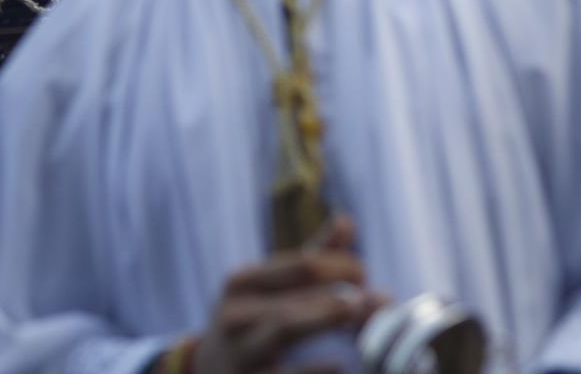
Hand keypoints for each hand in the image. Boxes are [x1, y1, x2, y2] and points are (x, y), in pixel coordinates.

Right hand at [194, 218, 387, 373]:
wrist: (209, 368)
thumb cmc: (253, 318)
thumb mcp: (271, 286)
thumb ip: (311, 257)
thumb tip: (346, 221)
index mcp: (243, 282)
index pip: (300, 265)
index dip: (339, 266)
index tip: (364, 274)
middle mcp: (235, 313)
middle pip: (293, 294)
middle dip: (334, 296)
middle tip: (372, 297)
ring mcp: (239, 351)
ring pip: (283, 329)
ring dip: (323, 318)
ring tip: (356, 312)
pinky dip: (312, 370)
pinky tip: (340, 365)